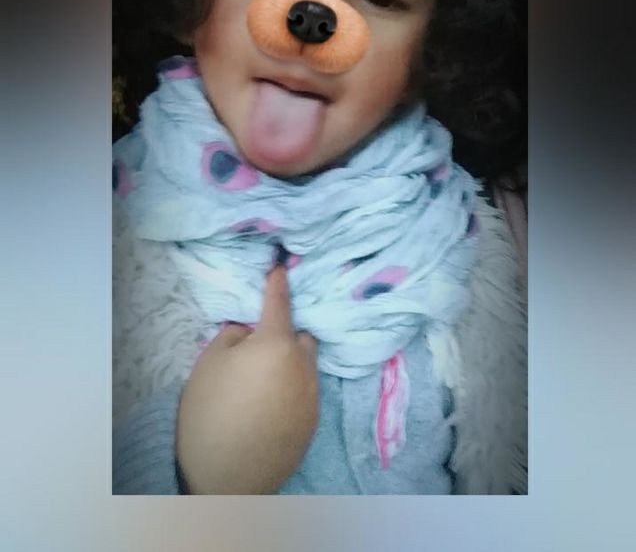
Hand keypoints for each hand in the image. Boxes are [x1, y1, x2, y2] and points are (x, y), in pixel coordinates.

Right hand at [176, 265, 318, 493]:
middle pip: (302, 338)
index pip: (280, 302)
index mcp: (277, 344)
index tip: (281, 268)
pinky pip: (307, 394)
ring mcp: (312, 397)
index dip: (278, 283)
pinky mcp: (314, 424)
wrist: (222, 478)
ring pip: (307, 367)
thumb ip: (234, 336)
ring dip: (292, 364)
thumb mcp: (210, 361)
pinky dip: (293, 391)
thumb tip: (250, 333)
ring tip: (265, 381)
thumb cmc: (210, 412)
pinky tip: (270, 407)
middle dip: (287, 335)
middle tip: (261, 347)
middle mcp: (303, 366)